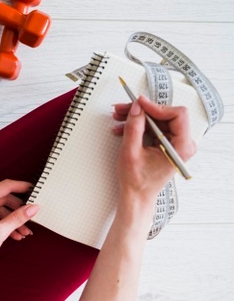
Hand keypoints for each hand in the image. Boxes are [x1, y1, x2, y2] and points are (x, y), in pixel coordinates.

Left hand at [0, 179, 38, 271]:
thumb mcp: (0, 231)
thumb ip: (18, 218)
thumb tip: (32, 208)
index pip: (6, 186)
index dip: (21, 187)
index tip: (34, 189)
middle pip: (4, 199)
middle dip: (19, 209)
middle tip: (31, 216)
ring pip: (0, 210)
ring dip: (13, 220)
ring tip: (25, 231)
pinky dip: (4, 225)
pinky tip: (15, 235)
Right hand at [113, 96, 195, 212]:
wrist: (137, 196)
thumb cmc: (137, 181)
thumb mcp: (131, 151)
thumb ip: (134, 127)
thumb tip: (137, 107)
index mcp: (181, 147)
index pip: (177, 115)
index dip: (156, 107)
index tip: (139, 104)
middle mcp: (182, 144)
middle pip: (165, 115)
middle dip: (142, 111)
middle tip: (123, 109)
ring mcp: (175, 144)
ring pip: (157, 120)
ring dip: (137, 118)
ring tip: (119, 117)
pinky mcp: (166, 144)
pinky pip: (154, 128)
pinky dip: (139, 126)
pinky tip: (123, 128)